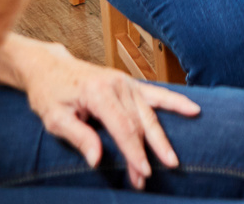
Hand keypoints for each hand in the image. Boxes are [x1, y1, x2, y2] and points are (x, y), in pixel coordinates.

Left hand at [16, 41, 198, 189]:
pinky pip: (157, 94)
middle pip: (139, 123)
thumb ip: (79, 136)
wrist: (50, 68)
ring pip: (149, 113)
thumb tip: (97, 159)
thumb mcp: (55, 118)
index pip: (123, 127)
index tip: (141, 173)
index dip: (134, 152)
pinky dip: (176, 102)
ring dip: (160, 138)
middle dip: (147, 151)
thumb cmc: (50, 93)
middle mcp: (118, 85)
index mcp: (99, 92)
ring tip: (172, 159)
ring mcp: (127, 83)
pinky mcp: (130, 84)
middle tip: (151, 176)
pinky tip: (193, 109)